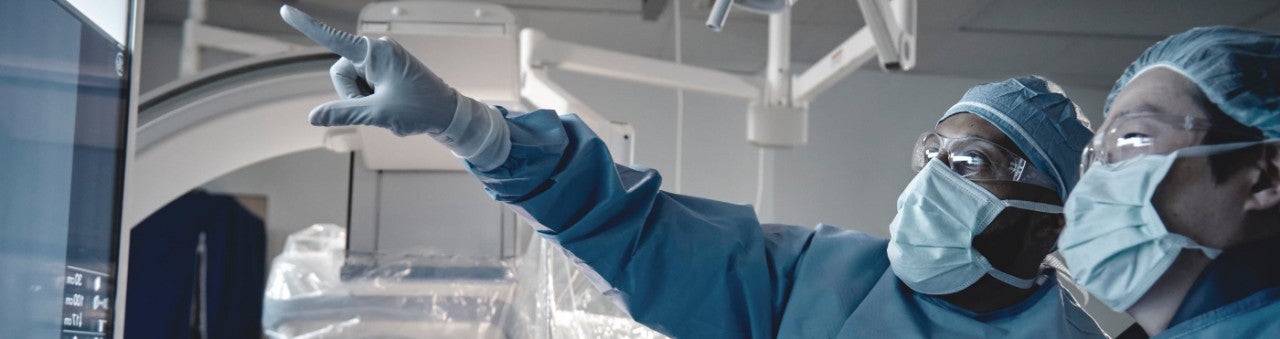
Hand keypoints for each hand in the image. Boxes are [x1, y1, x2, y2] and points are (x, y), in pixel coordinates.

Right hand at [280, 5, 456, 135]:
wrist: (448, 114)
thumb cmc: (419, 109)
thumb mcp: (378, 113)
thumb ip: (343, 112)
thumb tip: (313, 116)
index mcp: (374, 52)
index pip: (332, 38)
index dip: (307, 26)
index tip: (286, 10)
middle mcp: (376, 50)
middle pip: (340, 73)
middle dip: (350, 95)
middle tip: (378, 108)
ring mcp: (382, 60)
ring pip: (351, 83)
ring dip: (362, 100)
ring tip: (389, 107)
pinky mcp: (386, 70)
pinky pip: (365, 86)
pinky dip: (372, 100)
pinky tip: (392, 106)